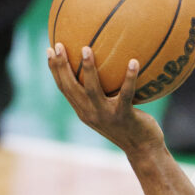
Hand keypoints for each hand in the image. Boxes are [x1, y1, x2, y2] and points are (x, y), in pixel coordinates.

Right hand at [47, 44, 162, 154]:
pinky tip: (133, 61)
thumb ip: (103, 95)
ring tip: (86, 48)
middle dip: (62, 66)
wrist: (144, 150)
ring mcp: (107, 115)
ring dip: (89, 68)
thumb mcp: (110, 112)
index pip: (64, 88)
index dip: (55, 69)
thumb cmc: (130, 127)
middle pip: (71, 87)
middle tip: (60, 45)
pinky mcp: (124, 116)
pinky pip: (126, 93)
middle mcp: (91, 113)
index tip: (50, 49)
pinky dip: (130, 77)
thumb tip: (105, 66)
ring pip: (92, 89)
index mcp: (84, 111)